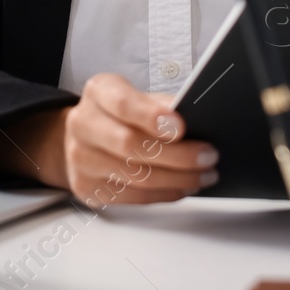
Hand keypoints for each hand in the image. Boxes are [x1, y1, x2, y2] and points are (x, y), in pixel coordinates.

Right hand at [0, 73, 218, 205]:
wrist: (82, 137)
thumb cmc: (120, 114)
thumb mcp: (139, 97)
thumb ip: (162, 105)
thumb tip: (197, 118)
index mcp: (98, 92)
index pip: (123, 104)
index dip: (152, 116)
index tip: (182, 126)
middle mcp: (82, 123)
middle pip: (130, 145)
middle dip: (177, 154)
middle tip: (208, 156)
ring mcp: (80, 159)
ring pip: (135, 176)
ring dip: (177, 179)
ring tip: (205, 175)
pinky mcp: (87, 188)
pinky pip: (133, 197)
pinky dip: (165, 193)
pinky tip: (183, 187)